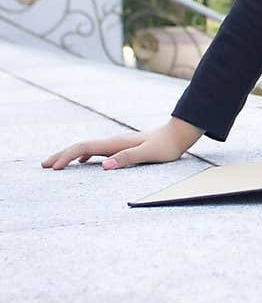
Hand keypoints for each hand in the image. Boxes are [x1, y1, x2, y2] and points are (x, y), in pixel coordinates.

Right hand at [42, 118, 204, 171]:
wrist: (177, 134)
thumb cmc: (165, 146)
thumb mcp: (148, 154)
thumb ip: (127, 159)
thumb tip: (104, 166)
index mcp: (115, 143)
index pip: (84, 148)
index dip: (66, 157)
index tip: (53, 168)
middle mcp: (113, 142)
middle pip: (80, 146)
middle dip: (61, 155)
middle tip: (43, 166)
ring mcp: (116, 143)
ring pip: (86, 148)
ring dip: (69, 156)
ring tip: (56, 165)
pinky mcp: (121, 147)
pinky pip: (96, 151)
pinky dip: (83, 156)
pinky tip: (81, 163)